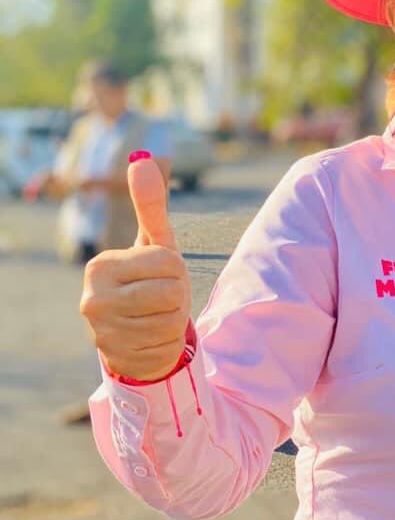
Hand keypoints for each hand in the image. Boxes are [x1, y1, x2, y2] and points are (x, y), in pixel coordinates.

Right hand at [79, 153, 189, 380]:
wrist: (136, 332)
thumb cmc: (148, 279)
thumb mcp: (154, 243)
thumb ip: (150, 204)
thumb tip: (143, 160)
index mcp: (100, 267)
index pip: (169, 262)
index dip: (176, 268)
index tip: (159, 274)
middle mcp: (93, 300)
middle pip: (171, 292)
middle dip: (176, 294)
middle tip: (160, 296)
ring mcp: (103, 333)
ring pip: (171, 320)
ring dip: (174, 318)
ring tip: (156, 315)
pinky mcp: (119, 359)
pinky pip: (166, 346)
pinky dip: (168, 342)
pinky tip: (152, 337)